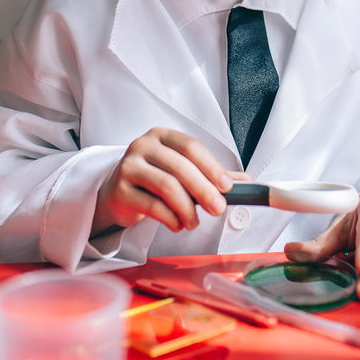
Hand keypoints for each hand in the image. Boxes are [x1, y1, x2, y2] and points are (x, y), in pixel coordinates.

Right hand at [92, 127, 244, 235]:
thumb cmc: (153, 179)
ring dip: (187, 208)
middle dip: (204, 190)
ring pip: (166, 186)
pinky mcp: (119, 190)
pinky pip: (151, 206)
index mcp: (162, 135)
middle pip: (180, 166)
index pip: (191, 147)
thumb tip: (244, 181)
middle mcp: (143, 145)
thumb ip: (209, 174)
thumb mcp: (180, 170)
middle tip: (218, 209)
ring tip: (194, 222)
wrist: (116, 192)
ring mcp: (128, 166)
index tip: (227, 187)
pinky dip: (171, 218)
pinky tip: (177, 224)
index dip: (212, 166)